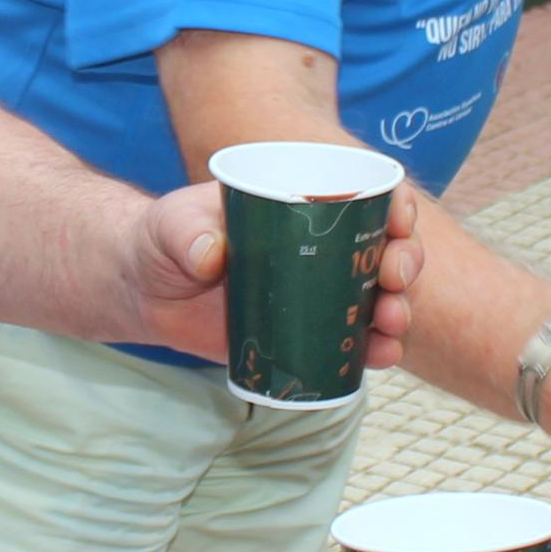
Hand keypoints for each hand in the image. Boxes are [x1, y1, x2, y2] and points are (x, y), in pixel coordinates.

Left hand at [130, 180, 424, 371]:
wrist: (145, 291)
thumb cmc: (163, 239)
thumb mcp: (170, 224)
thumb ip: (186, 231)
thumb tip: (211, 254)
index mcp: (305, 203)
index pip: (368, 195)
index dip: (397, 204)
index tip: (400, 221)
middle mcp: (323, 246)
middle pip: (386, 249)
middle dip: (405, 262)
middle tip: (392, 278)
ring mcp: (318, 292)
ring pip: (379, 299)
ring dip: (398, 310)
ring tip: (390, 323)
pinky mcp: (306, 334)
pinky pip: (352, 343)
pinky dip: (374, 350)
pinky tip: (380, 356)